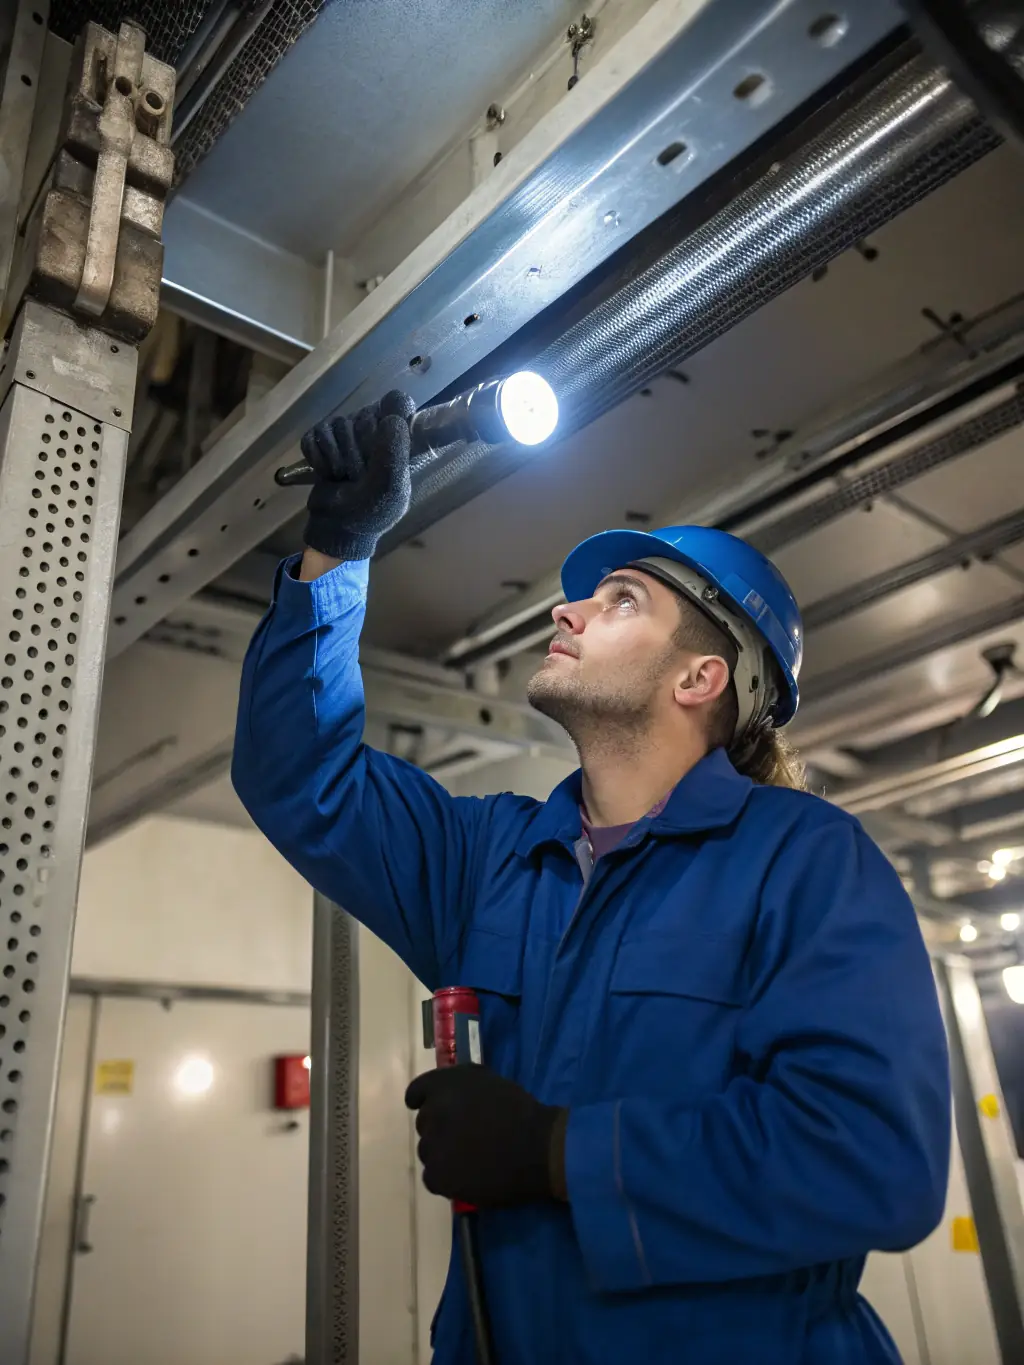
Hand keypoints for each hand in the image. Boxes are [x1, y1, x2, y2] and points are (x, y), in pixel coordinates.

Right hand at [300, 389, 415, 560]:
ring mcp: (344, 435)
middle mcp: (372, 431)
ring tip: (343, 477)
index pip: (396, 402)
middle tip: (361, 475)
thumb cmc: (370, 513)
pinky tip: (326, 472)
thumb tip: (392, 417)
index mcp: (396, 440)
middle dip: (358, 450)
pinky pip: (314, 435)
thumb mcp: (390, 489)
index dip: (388, 416)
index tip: (382, 438)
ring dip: (338, 458)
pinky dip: (317, 457)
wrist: (338, 528)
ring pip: (337, 424)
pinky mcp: (320, 442)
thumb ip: (394, 453)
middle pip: (362, 415)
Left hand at [405, 1066, 566, 1207]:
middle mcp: (432, 1113)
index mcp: (443, 1086)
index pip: (416, 1092)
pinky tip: (468, 1175)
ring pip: (428, 1151)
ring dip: (443, 1153)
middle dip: (441, 1128)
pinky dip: (446, 1177)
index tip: (432, 1109)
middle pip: (424, 1124)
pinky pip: (432, 1176)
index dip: (423, 1101)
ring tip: (471, 1158)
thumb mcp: (488, 1080)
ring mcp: (432, 1147)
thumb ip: (460, 1084)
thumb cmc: (518, 1111)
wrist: (537, 1148)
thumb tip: (446, 1094)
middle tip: (465, 1137)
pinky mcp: (438, 1177)